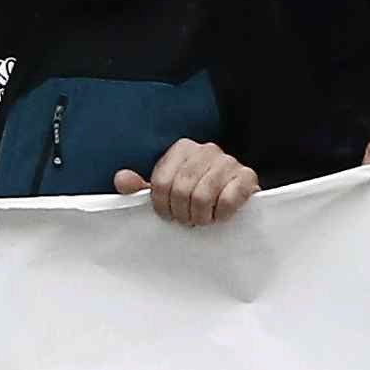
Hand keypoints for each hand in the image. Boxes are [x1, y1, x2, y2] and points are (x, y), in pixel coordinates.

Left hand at [120, 141, 255, 225]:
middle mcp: (206, 150)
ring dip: (200, 216)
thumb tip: (122, 179)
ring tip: (202, 219)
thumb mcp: (166, 189)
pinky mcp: (247, 176)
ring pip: (202, 196)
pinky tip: (220, 215)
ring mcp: (229, 161)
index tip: (168, 215)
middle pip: (181, 190)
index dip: (161, 206)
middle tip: (187, 220)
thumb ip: (141, 186)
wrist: (235, 195)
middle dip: (181, 213)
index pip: (161, 182)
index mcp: (183, 149)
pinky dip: (221, 214)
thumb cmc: (197, 192)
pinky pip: (228, 199)